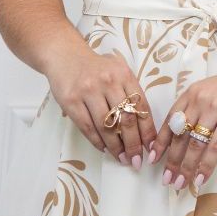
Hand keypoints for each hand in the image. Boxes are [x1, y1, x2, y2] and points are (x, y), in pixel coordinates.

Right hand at [47, 47, 156, 166]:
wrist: (65, 55)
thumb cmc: (96, 68)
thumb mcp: (117, 71)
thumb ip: (130, 93)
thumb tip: (143, 129)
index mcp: (124, 74)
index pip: (141, 106)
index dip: (148, 130)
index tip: (151, 147)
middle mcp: (108, 82)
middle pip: (126, 119)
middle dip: (134, 144)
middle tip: (136, 160)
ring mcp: (88, 91)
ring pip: (107, 126)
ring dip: (116, 147)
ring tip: (121, 158)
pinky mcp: (71, 101)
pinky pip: (87, 127)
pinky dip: (97, 141)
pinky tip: (104, 148)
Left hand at [149, 64, 216, 189]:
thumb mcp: (208, 92)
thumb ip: (193, 109)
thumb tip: (179, 136)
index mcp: (190, 94)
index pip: (169, 121)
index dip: (160, 142)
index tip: (154, 159)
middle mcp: (199, 101)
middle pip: (180, 136)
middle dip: (171, 160)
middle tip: (166, 179)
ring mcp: (215, 109)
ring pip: (194, 144)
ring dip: (186, 167)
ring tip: (180, 184)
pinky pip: (215, 147)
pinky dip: (206, 165)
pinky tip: (201, 178)